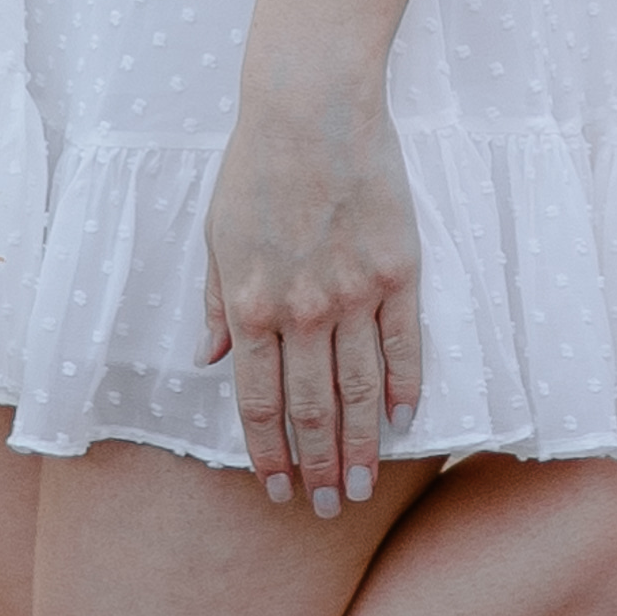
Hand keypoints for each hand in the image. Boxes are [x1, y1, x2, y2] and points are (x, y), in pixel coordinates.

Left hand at [202, 80, 425, 518]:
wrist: (312, 106)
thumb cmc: (256, 164)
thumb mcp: (216, 233)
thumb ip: (217, 301)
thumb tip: (212, 359)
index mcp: (251, 305)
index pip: (259, 402)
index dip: (268, 453)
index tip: (276, 490)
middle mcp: (304, 310)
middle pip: (311, 409)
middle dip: (317, 466)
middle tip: (325, 509)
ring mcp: (355, 294)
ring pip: (360, 390)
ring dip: (362, 446)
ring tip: (361, 488)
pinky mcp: (398, 271)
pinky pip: (404, 345)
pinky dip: (404, 388)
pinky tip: (405, 422)